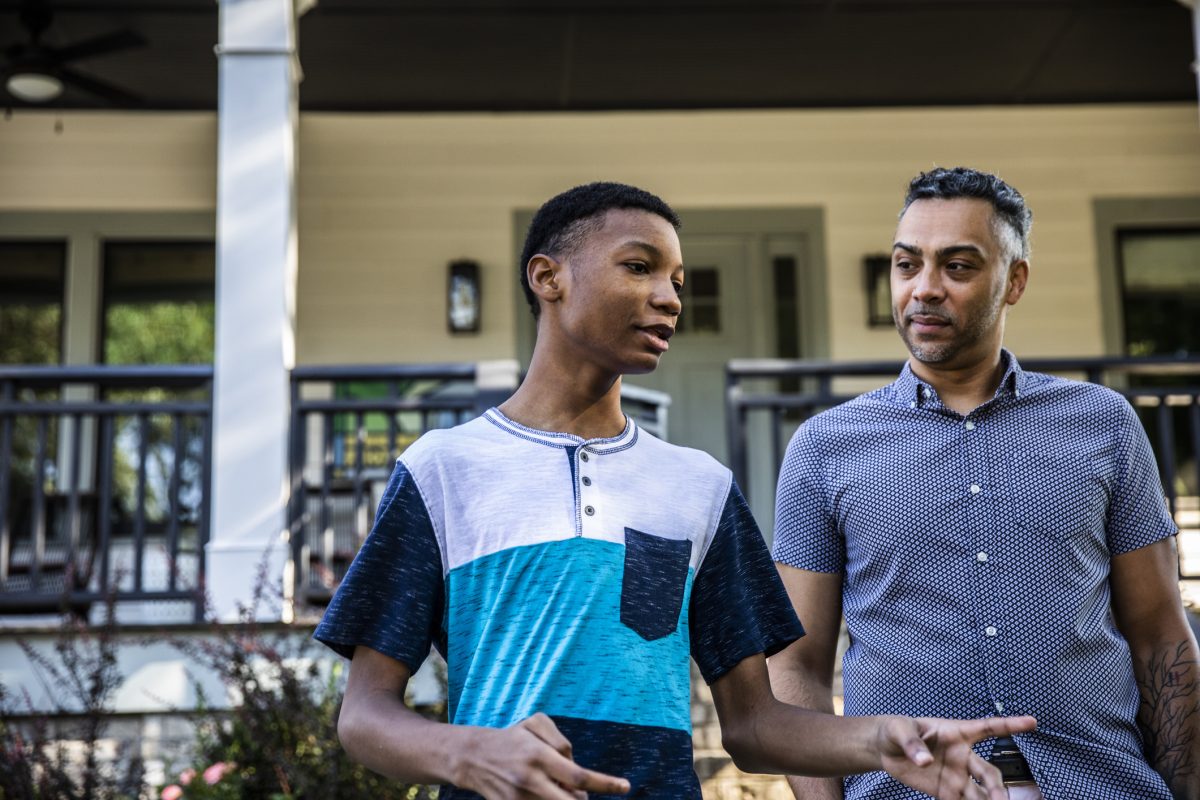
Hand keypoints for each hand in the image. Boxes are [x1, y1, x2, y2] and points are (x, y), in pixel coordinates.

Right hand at [457, 712, 630, 798]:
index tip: (625, 787)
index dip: (606, 784)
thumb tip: (576, 774)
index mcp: (538, 756)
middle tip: (585, 793)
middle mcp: (530, 780)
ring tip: (559, 786)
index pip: (579, 775)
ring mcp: (520, 799)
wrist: (474, 758)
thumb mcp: (537, 724)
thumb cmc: (513, 737)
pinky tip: (548, 792)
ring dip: (567, 799)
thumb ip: (563, 743)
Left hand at [877, 715, 1036, 799]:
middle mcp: (963, 756)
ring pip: (982, 793)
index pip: (987, 728)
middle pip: (988, 772)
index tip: (1032, 722)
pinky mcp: (946, 792)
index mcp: (956, 732)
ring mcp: (957, 776)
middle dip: (996, 787)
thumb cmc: (897, 730)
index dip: (1010, 724)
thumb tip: (924, 761)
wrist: (885, 749)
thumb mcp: (900, 730)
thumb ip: (912, 743)